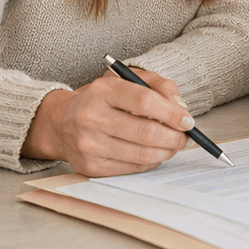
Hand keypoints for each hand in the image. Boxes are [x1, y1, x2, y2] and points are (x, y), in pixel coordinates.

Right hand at [24, 67, 193, 175]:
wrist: (61, 122)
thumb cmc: (102, 100)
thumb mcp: (128, 80)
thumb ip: (159, 86)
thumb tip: (181, 108)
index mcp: (103, 90)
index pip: (144, 101)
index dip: (172, 113)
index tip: (187, 120)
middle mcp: (92, 117)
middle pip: (146, 132)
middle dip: (174, 137)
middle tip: (185, 137)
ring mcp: (89, 145)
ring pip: (142, 155)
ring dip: (166, 151)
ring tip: (173, 144)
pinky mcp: (91, 166)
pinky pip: (132, 168)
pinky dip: (150, 161)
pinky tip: (153, 152)